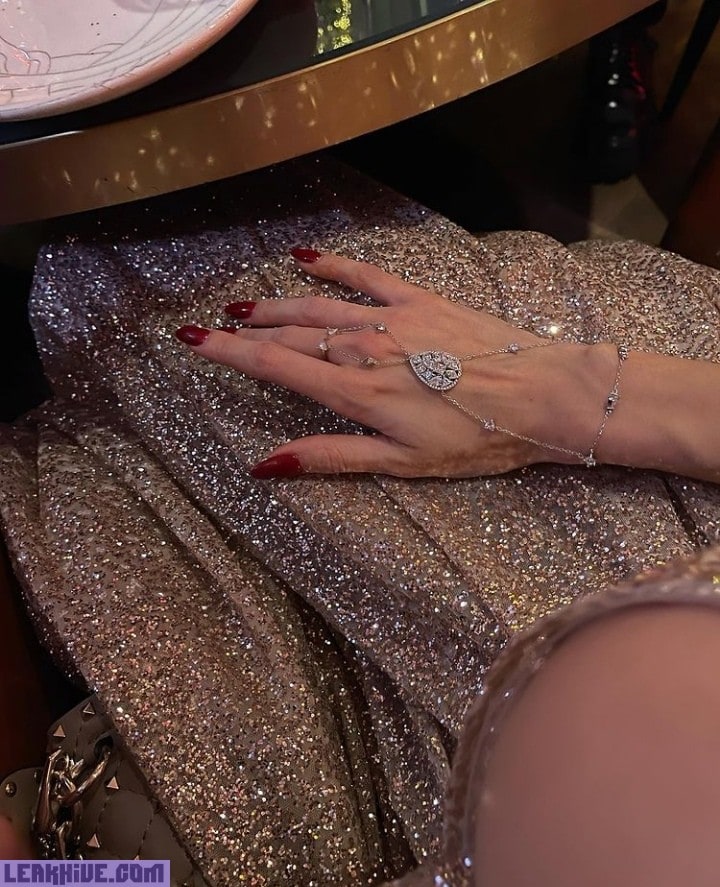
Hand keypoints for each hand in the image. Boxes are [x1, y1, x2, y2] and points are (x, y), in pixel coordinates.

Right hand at [175, 251, 617, 478]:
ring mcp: (391, 318)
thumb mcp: (401, 462)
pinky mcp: (419, 300)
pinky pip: (367, 277)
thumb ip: (330, 456)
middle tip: (208, 324)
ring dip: (277, 304)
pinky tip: (306, 257)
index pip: (276, 366)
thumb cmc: (476, 440)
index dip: (229, 353)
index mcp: (354, 391)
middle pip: (290, 334)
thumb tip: (265, 465)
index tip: (191, 340)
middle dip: (245, 330)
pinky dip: (334, 266)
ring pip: (318, 306)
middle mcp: (362, 347)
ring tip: (242, 302)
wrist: (540, 394)